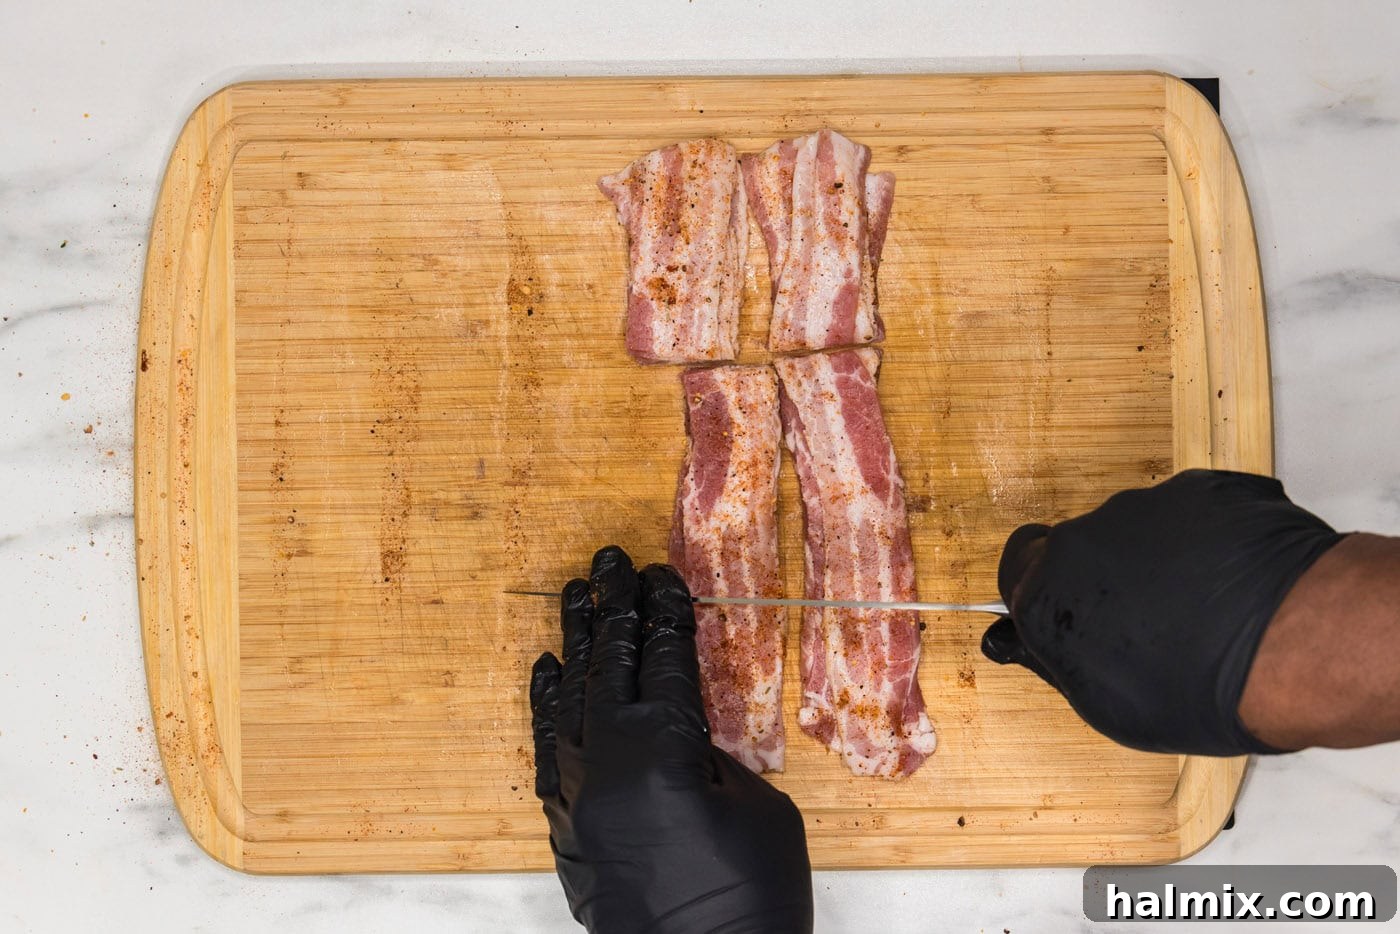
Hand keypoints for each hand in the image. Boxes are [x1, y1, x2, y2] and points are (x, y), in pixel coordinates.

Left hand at [529, 546, 812, 933]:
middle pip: (608, 666)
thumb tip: (678, 725)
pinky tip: (547, 669)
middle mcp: (606, 765)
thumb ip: (711, 752)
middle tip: (611, 562)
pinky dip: (546, 704)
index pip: (660, 661)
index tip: (659, 575)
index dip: (664, 614)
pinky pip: (547, 748)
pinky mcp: (565, 826)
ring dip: (575, 642)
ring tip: (575, 593)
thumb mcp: (757, 809)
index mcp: (661, 752)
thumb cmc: (751, 900)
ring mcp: (577, 795)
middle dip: (612, 609)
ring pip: (569, 699)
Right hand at [981, 469, 1342, 755]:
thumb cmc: (1200, 689)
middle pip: (1080, 546)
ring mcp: (1144, 506)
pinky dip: (1208, 539)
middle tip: (1147, 620)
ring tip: (1205, 607)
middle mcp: (1084, 537)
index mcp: (1048, 590)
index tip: (1062, 605)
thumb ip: (1058, 660)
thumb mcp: (1106, 705)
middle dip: (1104, 576)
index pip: (1016, 567)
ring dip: (1159, 557)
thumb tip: (1028, 640)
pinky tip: (1236, 581)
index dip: (1038, 586)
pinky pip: (1193, 512)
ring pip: (1137, 528)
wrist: (1289, 645)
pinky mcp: (1201, 489)